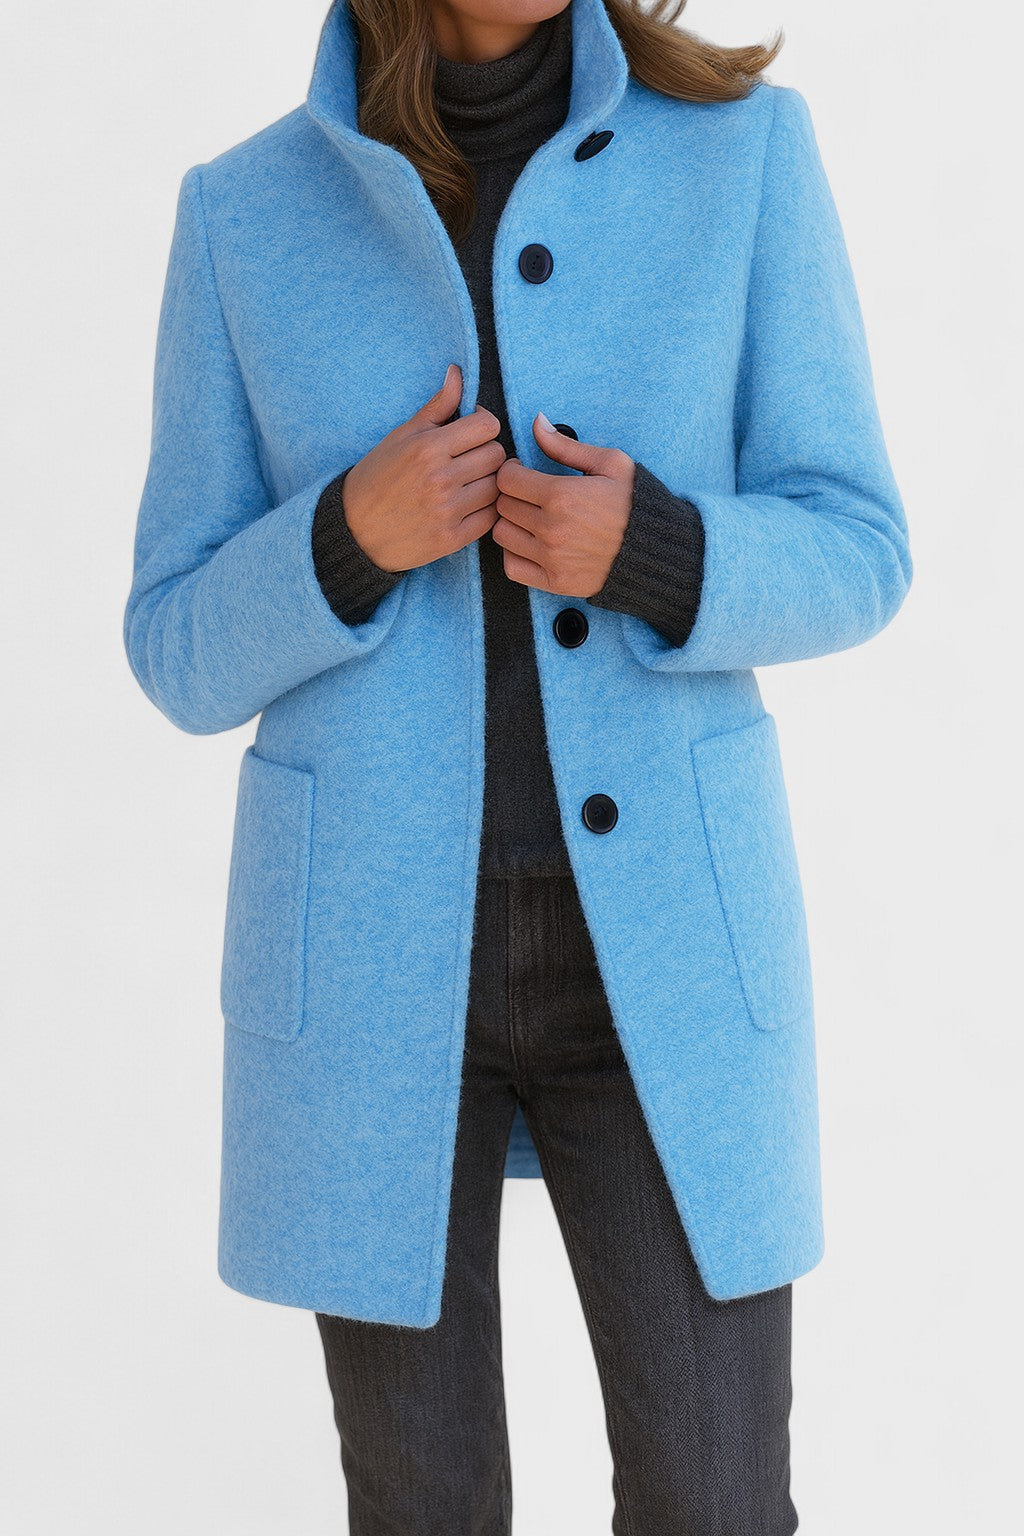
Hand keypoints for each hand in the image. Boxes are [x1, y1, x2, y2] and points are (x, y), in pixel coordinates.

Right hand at [341, 364, 503, 571]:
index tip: (469, 432)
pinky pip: (491, 517)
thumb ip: (437, 406)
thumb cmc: (378, 477)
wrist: (354, 530)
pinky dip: (485, 509)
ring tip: (469, 482)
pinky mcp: (452, 539)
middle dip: (486, 453)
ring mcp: (448, 511)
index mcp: (427, 448)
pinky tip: (467, 504)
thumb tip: (457, 372)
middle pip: (497, 455)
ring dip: (488, 482)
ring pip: (498, 487)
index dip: (482, 425)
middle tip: (469, 458)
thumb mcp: (402, 436)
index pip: (488, 426)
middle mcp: (440, 479)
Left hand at [491, 414, 634, 595]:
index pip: (507, 479)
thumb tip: (536, 421)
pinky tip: (531, 544)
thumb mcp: (609, 464)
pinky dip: (514, 554)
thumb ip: (565, 445)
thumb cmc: (634, 503)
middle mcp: (551, 528)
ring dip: (511, 523)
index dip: (511, 471)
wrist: (656, 550)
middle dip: (513, 495)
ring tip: (530, 518)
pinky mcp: (554, 582)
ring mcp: (551, 558)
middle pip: (503, 505)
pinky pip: (511, 567)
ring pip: (502, 534)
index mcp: (561, 495)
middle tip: (529, 495)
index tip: (522, 472)